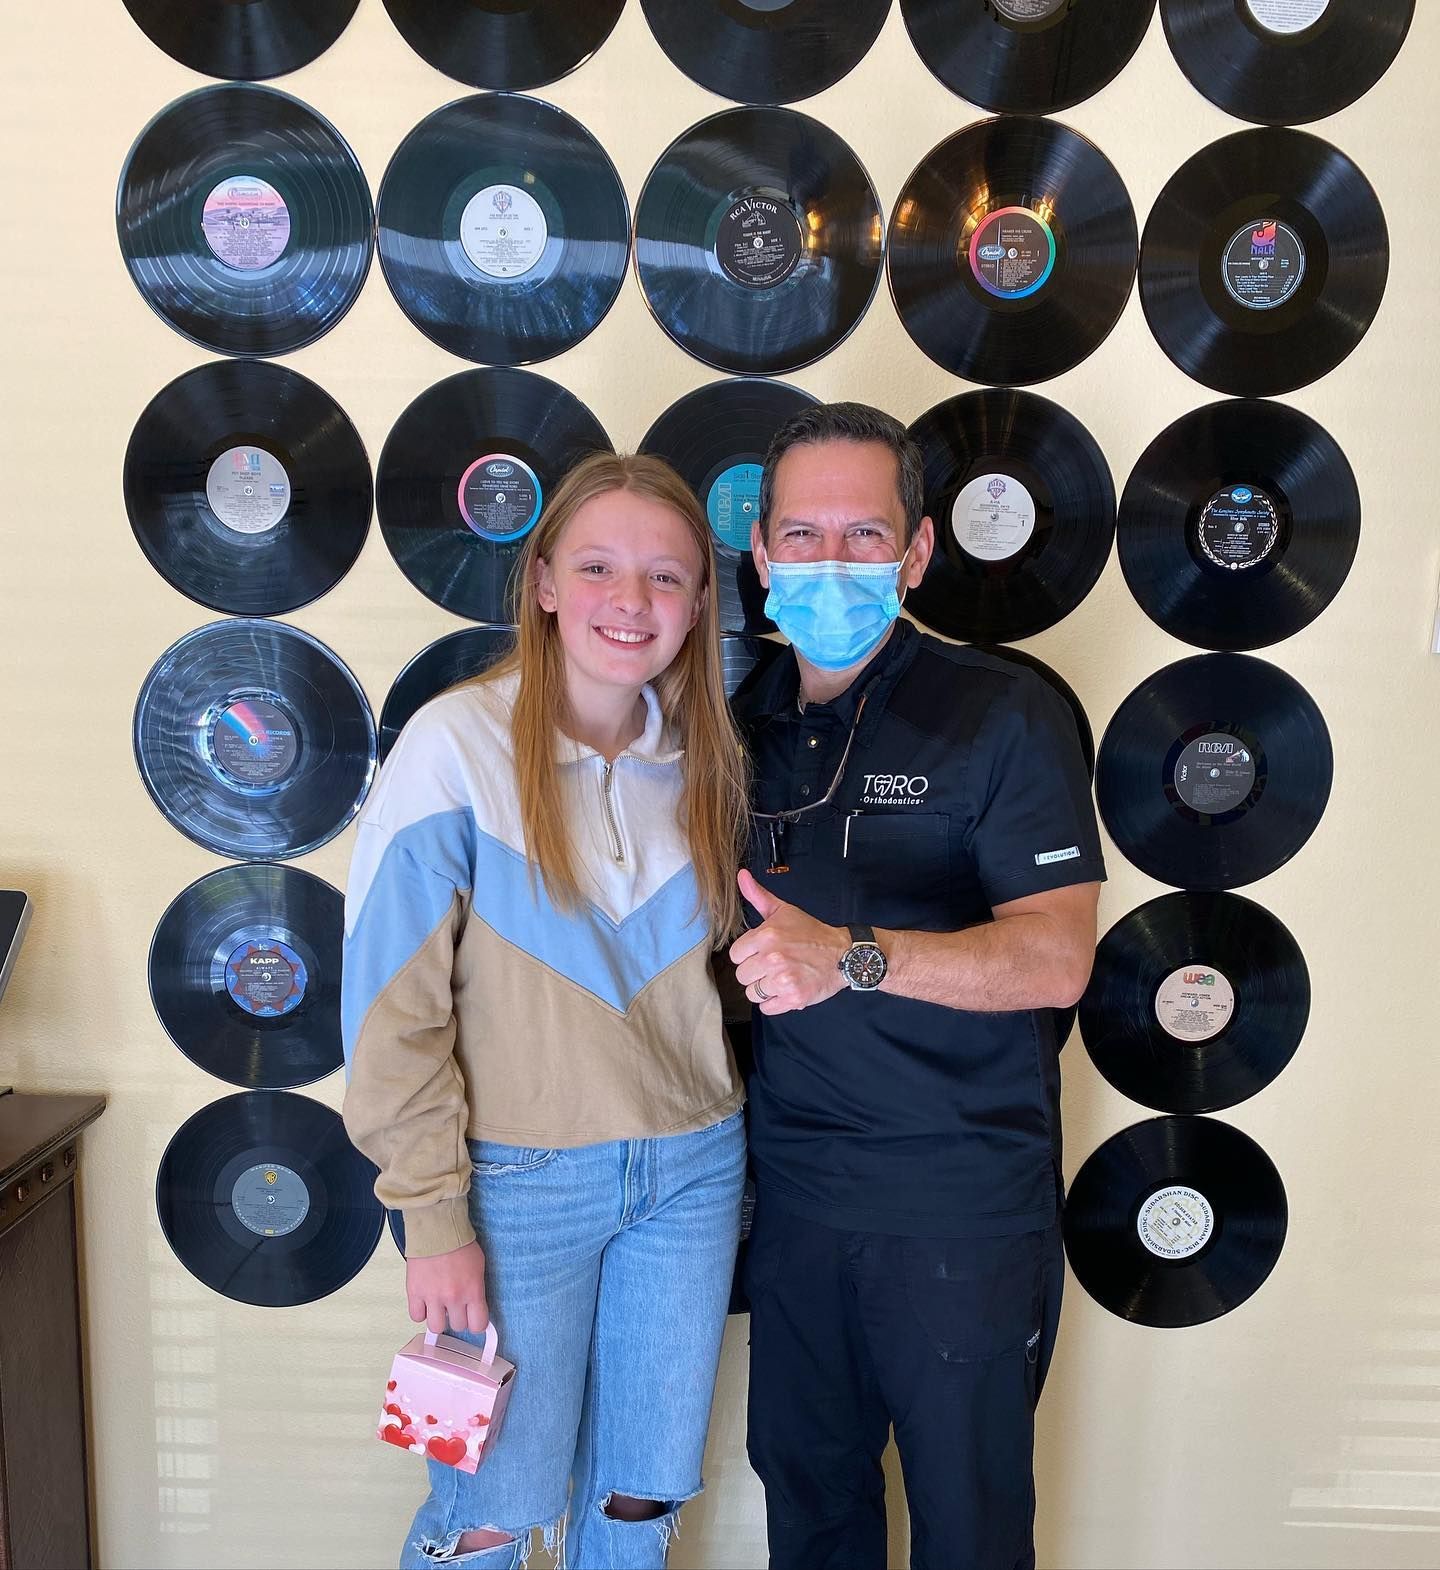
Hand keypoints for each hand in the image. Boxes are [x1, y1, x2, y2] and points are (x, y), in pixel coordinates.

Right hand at [405, 1240, 489, 1334]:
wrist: (437, 1229)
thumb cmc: (460, 1244)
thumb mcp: (479, 1266)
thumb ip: (477, 1289)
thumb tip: (476, 1307)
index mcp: (473, 1291)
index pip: (478, 1325)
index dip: (476, 1323)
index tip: (474, 1319)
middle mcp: (453, 1298)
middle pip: (458, 1326)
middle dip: (458, 1317)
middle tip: (456, 1305)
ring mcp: (432, 1297)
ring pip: (436, 1327)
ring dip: (438, 1318)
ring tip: (439, 1306)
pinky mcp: (415, 1293)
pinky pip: (416, 1317)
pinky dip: (421, 1312)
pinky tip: (425, 1301)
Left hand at [729, 868, 847, 1015]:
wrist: (843, 954)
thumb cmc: (811, 933)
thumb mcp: (784, 911)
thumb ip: (758, 896)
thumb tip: (741, 875)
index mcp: (766, 936)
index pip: (735, 955)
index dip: (748, 954)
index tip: (763, 952)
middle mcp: (772, 958)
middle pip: (742, 976)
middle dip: (755, 972)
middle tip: (773, 965)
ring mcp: (783, 980)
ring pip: (752, 993)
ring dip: (764, 988)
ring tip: (780, 977)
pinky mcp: (793, 998)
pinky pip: (766, 1008)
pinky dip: (774, 1002)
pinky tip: (785, 989)